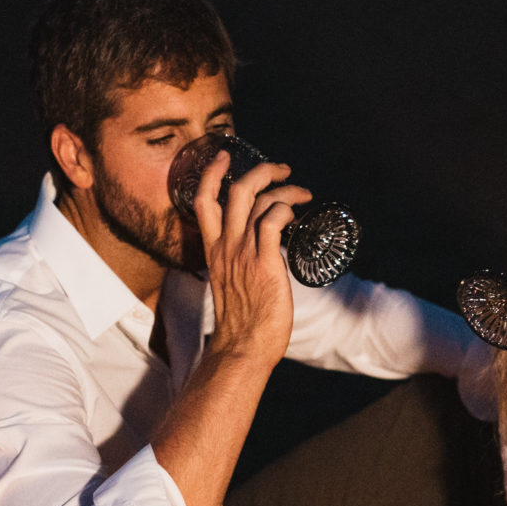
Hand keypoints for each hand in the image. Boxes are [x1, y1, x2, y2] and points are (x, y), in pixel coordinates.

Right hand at [192, 148, 309, 366]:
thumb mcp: (230, 284)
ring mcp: (244, 253)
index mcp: (214, 250)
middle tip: (282, 169)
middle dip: (262, 171)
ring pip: (260, 201)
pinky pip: (273, 222)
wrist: (242, 348)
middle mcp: (226, 246)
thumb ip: (237, 264)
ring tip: (303, 195)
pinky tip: (297, 216)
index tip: (223, 157)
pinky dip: (286, 210)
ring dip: (286, 190)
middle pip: (237, 191)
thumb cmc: (242, 323)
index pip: (203, 202)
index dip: (211, 174)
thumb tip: (258, 256)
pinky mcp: (264, 263)